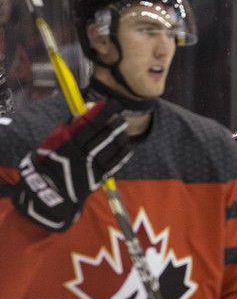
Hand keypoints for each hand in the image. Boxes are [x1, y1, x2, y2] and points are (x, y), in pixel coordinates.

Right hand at [12, 99, 132, 231]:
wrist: (49, 195)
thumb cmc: (47, 165)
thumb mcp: (49, 145)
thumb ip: (66, 130)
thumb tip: (81, 114)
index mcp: (70, 144)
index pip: (91, 123)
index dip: (103, 112)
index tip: (111, 103)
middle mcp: (84, 155)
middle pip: (105, 135)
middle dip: (115, 123)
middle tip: (121, 116)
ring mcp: (93, 167)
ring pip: (113, 148)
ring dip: (121, 136)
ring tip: (123, 129)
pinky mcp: (99, 177)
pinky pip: (116, 163)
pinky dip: (123, 153)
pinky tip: (127, 145)